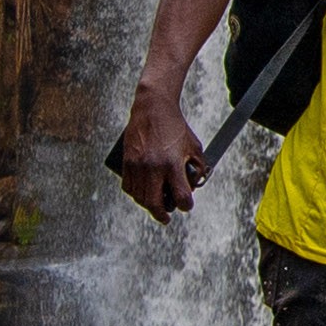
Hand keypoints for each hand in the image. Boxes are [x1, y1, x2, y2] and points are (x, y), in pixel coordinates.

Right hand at [108, 86, 203, 222]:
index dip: (186, 205)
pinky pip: (128, 187)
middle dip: (162, 215)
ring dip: (148, 205)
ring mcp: (138, 165)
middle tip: (166, 217)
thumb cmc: (176, 127)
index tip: (186, 204)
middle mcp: (153, 167)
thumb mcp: (194, 145)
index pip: (181, 197)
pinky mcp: (127, 161)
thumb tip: (196, 185)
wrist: (153, 108)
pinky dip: (135, 194)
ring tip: (155, 204)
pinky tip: (142, 194)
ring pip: (139, 198)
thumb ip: (198, 166)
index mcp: (172, 164)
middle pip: (155, 204)